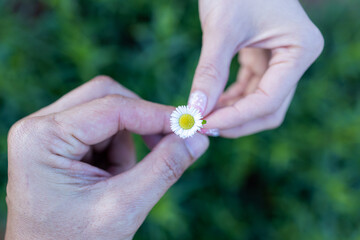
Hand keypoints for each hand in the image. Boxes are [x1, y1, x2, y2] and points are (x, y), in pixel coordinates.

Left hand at [6, 76, 208, 239]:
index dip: (156, 114)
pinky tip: (109, 178)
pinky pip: (101, 128)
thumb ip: (164, 168)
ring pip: (107, 112)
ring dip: (126, 143)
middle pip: (105, 96)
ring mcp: (47, 132)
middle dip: (140, 120)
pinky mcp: (59, 141)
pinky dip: (117, 150)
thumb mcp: (123, 207)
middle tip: (168, 142)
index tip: (190, 124)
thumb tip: (198, 137)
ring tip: (120, 181)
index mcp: (42, 138)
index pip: (111, 108)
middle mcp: (39, 126)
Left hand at [188, 0, 323, 137]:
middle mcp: (296, 59)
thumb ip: (210, 72)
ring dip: (232, 114)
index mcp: (300, 50)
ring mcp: (282, 61)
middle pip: (269, 109)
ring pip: (259, 104)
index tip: (204, 123)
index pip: (269, 100)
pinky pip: (250, 90)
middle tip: (204, 126)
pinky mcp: (265, 60)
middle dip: (237, 122)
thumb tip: (196, 110)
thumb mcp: (221, 28)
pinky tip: (210, 103)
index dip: (236, 117)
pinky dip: (231, 101)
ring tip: (203, 116)